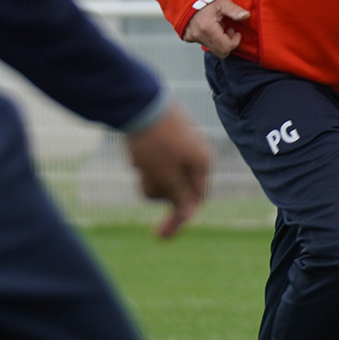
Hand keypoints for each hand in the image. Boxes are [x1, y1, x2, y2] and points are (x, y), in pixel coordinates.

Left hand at [124, 103, 211, 238]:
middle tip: (142, 178)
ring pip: (164, 174)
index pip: (194, 201)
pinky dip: (145, 162)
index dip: (178, 220)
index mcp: (202, 163)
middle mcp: (195, 153)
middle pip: (177, 188)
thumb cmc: (155, 143)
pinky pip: (155, 159)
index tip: (159, 237)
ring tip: (138, 159)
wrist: (137, 102)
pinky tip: (136, 150)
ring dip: (149, 175)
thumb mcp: (167, 176)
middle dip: (157, 189)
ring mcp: (180, 143)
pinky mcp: (164, 135)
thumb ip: (180, 197)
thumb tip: (190, 213)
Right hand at [182, 0, 249, 54]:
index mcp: (207, 27)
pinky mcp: (188, 37)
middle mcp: (199, 35)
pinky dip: (211, 39)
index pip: (226, 47)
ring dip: (220, 41)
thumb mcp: (222, 2)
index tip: (236, 32)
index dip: (235, 42)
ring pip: (213, 49)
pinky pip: (204, 44)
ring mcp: (192, 37)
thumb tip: (246, 15)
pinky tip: (211, 28)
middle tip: (228, 30)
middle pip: (220, 52)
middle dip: (228, 43)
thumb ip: (234, 10)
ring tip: (219, 26)